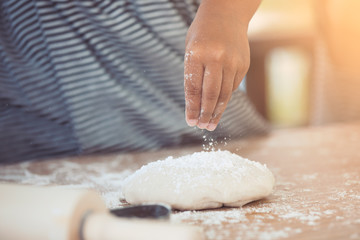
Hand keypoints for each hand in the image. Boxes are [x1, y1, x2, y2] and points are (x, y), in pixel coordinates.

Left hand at [184, 1, 252, 130]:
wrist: (227, 14)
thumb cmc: (202, 34)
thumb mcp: (191, 50)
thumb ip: (193, 75)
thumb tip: (196, 105)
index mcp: (197, 54)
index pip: (193, 89)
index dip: (191, 108)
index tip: (190, 121)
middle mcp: (216, 58)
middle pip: (210, 95)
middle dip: (205, 114)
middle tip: (202, 127)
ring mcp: (232, 61)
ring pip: (224, 94)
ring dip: (217, 112)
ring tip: (210, 124)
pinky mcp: (243, 65)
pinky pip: (232, 87)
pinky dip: (225, 99)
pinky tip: (219, 108)